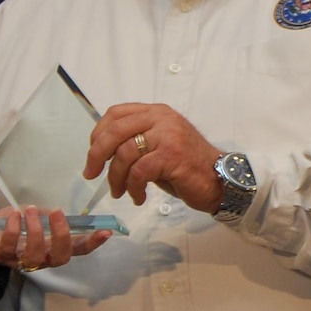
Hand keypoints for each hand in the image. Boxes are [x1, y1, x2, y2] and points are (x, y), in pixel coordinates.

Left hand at [0, 206, 111, 273]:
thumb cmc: (8, 229)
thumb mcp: (32, 220)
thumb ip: (46, 218)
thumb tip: (59, 213)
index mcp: (50, 249)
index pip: (76, 249)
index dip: (92, 243)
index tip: (106, 231)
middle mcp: (39, 259)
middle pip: (59, 257)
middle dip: (62, 235)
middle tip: (58, 213)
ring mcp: (19, 259)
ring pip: (36, 254)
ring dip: (36, 230)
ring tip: (32, 210)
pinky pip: (10, 245)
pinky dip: (15, 228)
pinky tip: (15, 215)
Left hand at [84, 102, 224, 211]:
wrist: (220, 180)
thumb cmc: (187, 166)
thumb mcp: (158, 146)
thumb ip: (136, 142)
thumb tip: (103, 152)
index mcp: (156, 112)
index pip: (116, 113)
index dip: (98, 133)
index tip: (93, 154)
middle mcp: (161, 118)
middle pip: (115, 130)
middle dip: (97, 154)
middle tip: (91, 174)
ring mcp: (168, 136)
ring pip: (125, 153)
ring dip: (116, 177)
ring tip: (120, 192)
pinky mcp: (172, 156)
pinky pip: (139, 172)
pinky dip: (133, 187)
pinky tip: (138, 197)